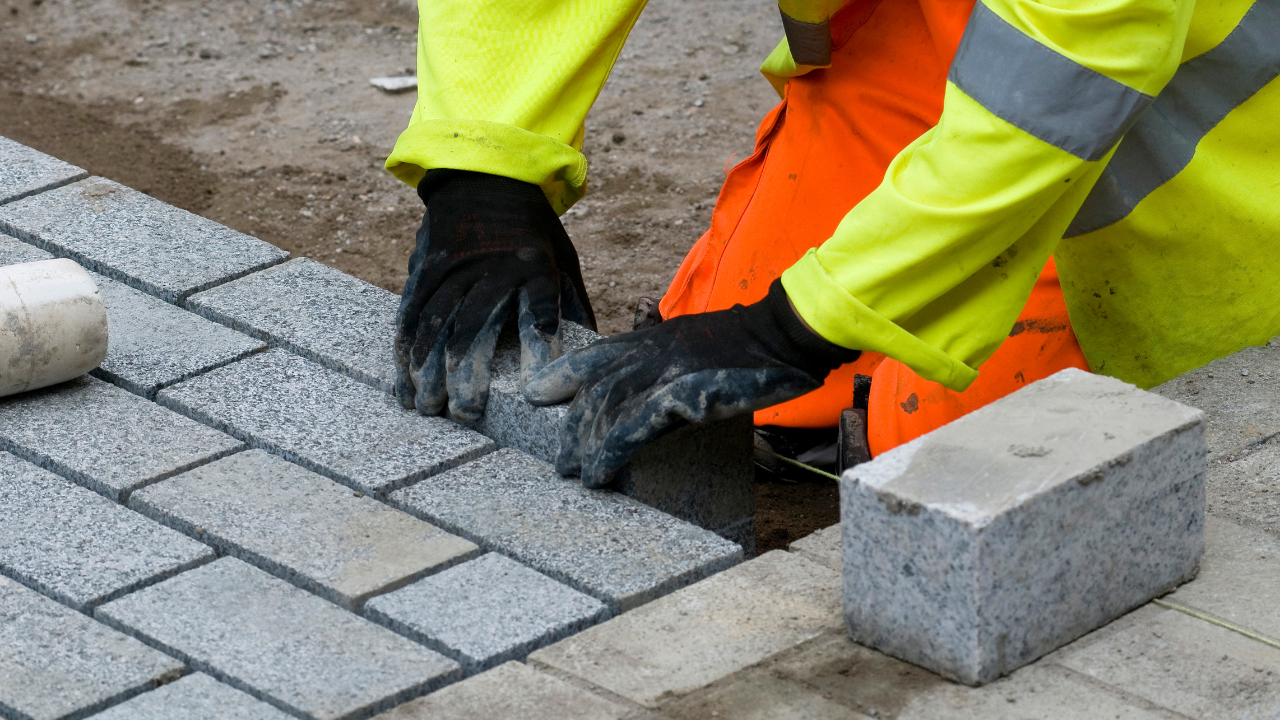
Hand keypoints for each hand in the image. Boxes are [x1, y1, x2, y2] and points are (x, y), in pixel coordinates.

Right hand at [395, 170, 594, 420]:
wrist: (486, 174)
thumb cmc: (533, 228)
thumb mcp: (563, 257)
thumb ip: (572, 305)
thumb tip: (590, 352)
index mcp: (533, 266)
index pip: (539, 310)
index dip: (539, 348)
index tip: (537, 388)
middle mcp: (491, 268)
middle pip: (475, 326)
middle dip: (467, 374)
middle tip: (465, 413)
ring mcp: (453, 267)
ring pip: (436, 323)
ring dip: (428, 370)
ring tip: (426, 407)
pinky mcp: (425, 267)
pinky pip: (410, 311)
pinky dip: (404, 348)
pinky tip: (402, 378)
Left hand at [525, 279, 858, 486]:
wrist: (784, 335)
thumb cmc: (751, 345)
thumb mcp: (698, 344)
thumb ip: (669, 361)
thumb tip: (656, 395)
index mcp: (653, 339)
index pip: (595, 356)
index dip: (561, 375)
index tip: (537, 395)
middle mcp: (650, 351)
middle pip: (595, 391)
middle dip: (573, 428)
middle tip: (562, 462)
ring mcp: (664, 370)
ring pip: (606, 410)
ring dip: (585, 446)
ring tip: (577, 475)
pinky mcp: (681, 393)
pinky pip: (633, 427)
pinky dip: (610, 452)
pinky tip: (600, 474)